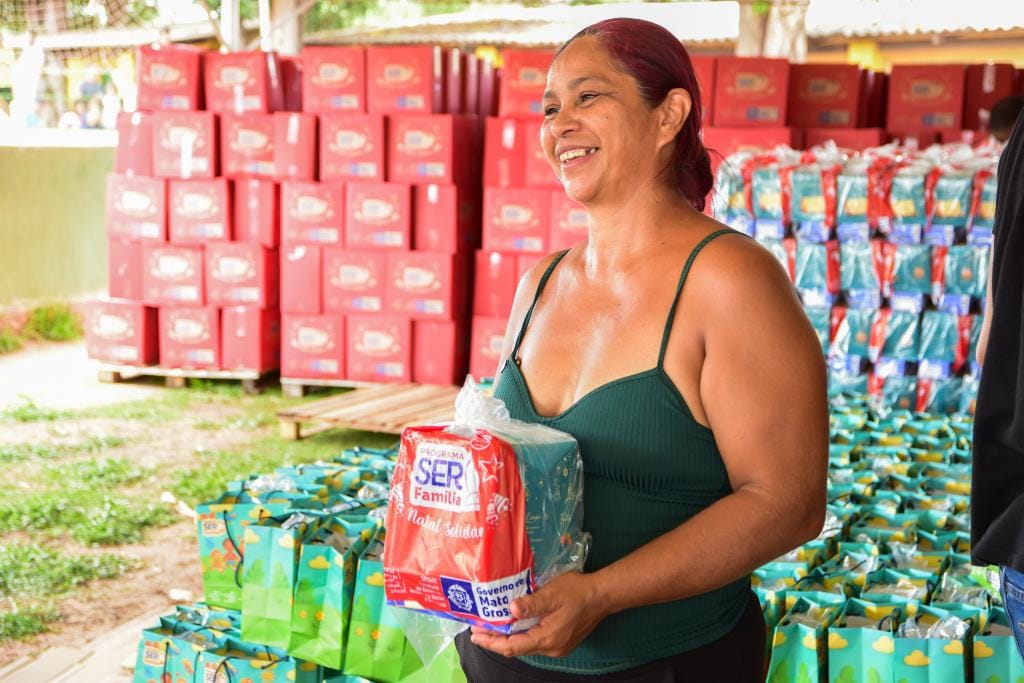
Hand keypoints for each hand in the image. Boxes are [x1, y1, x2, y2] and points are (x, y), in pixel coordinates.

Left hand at [469, 571, 609, 657]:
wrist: (602, 595)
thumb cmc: (578, 591)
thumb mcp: (552, 593)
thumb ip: (532, 603)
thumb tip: (511, 609)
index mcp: (547, 638)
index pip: (513, 647)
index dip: (492, 642)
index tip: (476, 634)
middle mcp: (551, 648)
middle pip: (517, 649)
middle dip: (496, 640)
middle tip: (478, 630)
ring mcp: (557, 647)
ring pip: (526, 646)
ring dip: (508, 638)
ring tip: (492, 627)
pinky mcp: (561, 642)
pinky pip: (535, 642)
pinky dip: (521, 635)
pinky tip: (513, 625)